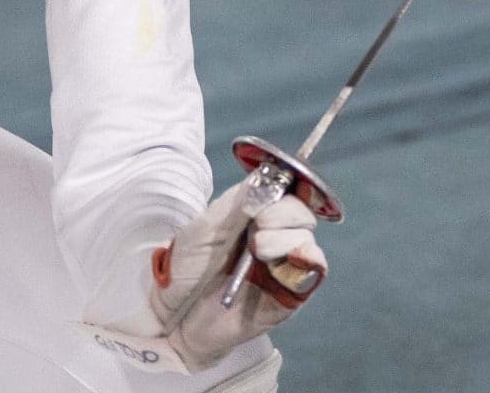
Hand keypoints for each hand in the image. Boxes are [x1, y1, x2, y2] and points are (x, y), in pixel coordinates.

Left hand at [79, 180, 328, 372]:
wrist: (174, 316)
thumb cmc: (185, 269)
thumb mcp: (206, 226)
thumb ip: (239, 201)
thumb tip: (271, 173)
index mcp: (255, 215)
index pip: (287, 190)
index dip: (284, 187)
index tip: (265, 197)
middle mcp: (274, 237)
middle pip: (302, 212)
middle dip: (280, 215)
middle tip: (254, 231)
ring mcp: (284, 265)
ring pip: (307, 239)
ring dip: (283, 240)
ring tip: (256, 252)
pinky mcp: (292, 293)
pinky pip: (315, 271)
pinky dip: (301, 262)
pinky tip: (276, 266)